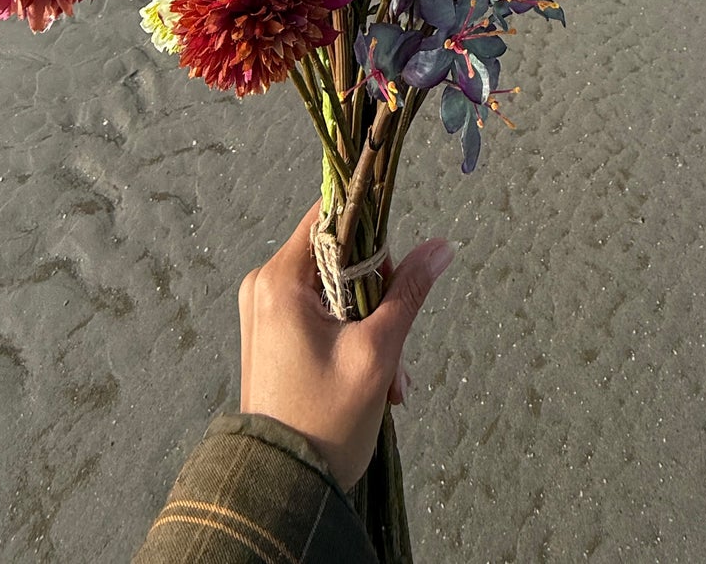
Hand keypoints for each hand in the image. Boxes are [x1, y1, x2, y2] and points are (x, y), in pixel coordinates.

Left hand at [238, 202, 454, 488]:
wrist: (282, 490)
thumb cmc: (325, 420)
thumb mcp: (377, 353)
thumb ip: (407, 292)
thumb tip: (440, 245)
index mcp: (279, 280)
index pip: (330, 216)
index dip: (371, 230)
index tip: (397, 268)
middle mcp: (264, 286)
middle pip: (337, 257)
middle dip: (378, 298)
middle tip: (398, 350)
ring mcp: (265, 312)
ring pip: (334, 291)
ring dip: (370, 326)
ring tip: (391, 380)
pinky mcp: (271, 336)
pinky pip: (320, 315)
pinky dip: (350, 338)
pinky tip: (373, 381)